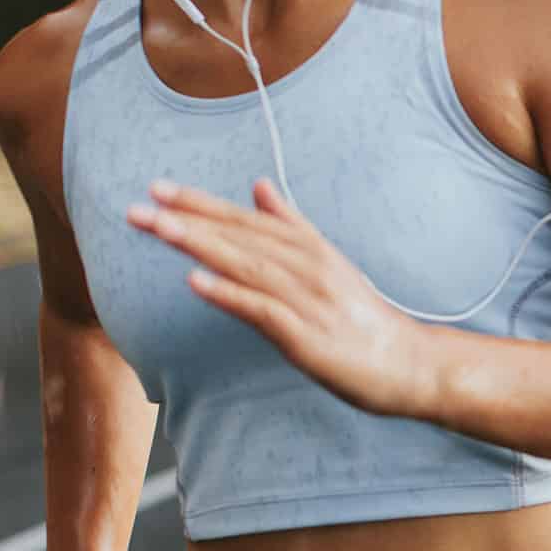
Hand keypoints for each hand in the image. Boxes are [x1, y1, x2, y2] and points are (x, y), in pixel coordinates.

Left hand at [126, 176, 437, 417]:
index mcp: (308, 249)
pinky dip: (230, 295)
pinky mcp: (308, 337)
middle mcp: (307, 268)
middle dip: (188, 220)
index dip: (201, 204)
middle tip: (140, 207)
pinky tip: (197, 283)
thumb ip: (293, 224)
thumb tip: (260, 187)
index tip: (159, 189)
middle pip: (240, 238)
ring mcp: (308, 301)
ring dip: (201, 246)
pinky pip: (263, 311)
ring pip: (247, 266)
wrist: (410, 363)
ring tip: (160, 229)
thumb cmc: (364, 318)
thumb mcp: (329, 261)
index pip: (246, 220)